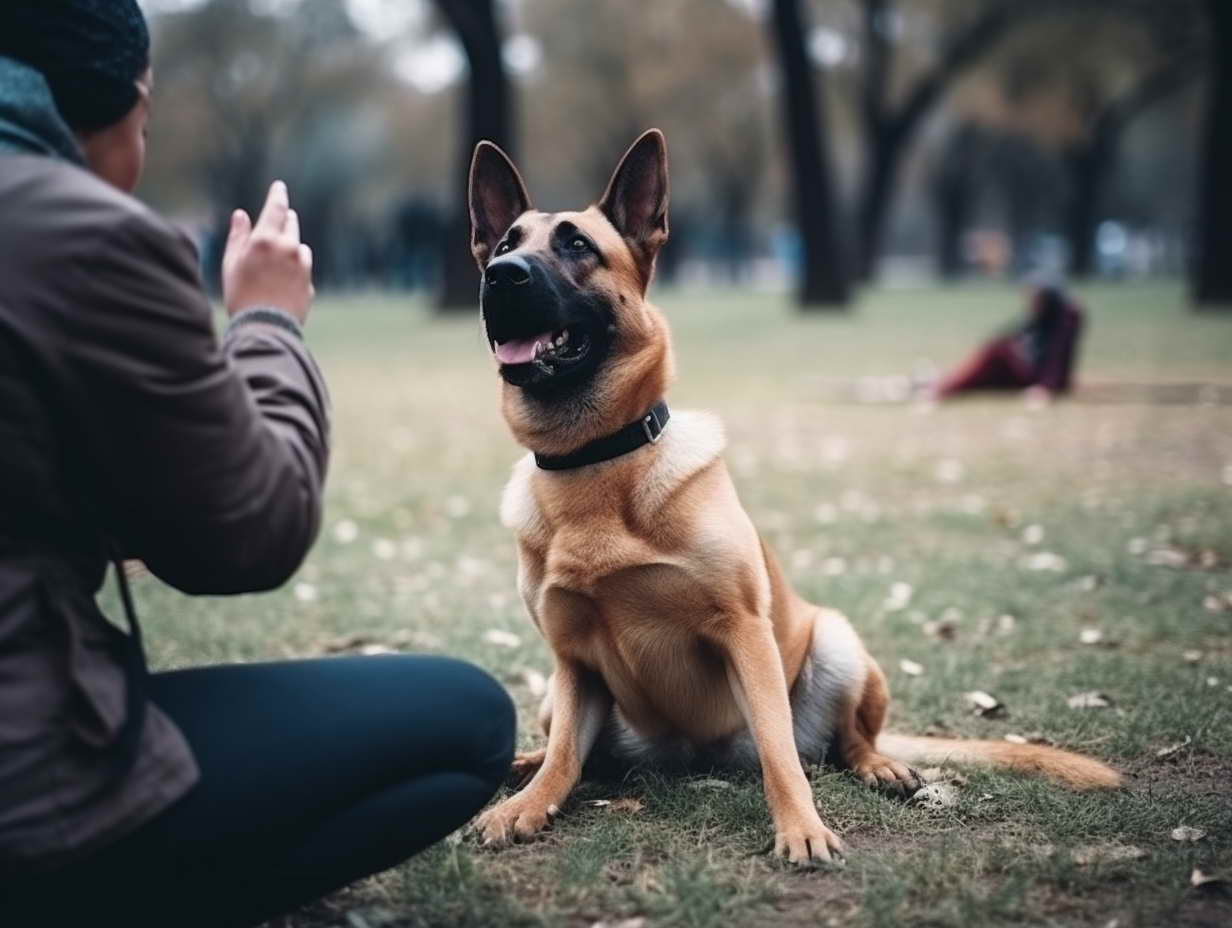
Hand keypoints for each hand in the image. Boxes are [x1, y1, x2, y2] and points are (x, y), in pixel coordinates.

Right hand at [222, 180, 313, 322]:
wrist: (265, 328)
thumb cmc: (241, 295)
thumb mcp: (231, 264)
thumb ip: (238, 237)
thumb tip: (241, 215)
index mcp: (266, 240)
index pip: (276, 208)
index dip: (278, 195)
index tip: (280, 186)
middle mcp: (288, 248)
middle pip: (291, 224)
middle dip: (286, 219)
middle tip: (283, 216)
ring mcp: (303, 266)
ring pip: (299, 246)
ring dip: (291, 245)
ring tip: (278, 255)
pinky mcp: (309, 282)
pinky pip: (303, 267)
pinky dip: (296, 266)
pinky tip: (284, 277)